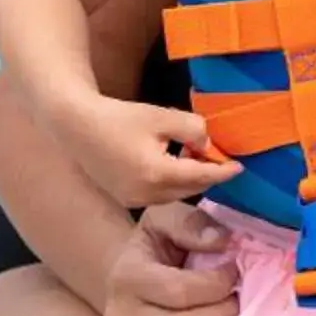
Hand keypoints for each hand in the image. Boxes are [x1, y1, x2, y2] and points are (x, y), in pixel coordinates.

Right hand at [64, 96, 241, 211]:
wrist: (75, 126)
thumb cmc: (118, 117)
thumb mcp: (161, 116)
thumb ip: (193, 128)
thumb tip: (209, 142)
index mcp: (157, 173)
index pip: (201, 176)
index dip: (223, 171)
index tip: (240, 167)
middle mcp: (147, 193)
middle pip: (190, 188)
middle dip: (207, 174)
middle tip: (220, 158)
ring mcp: (134, 200)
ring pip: (175, 193)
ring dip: (189, 179)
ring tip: (197, 158)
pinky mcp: (126, 199)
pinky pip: (159, 194)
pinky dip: (171, 182)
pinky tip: (173, 164)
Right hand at [103, 199, 241, 315]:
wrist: (132, 282)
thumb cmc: (159, 248)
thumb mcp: (166, 218)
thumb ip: (191, 222)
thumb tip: (222, 242)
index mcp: (125, 278)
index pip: (179, 291)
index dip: (218, 283)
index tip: (233, 272)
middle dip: (225, 315)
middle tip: (239, 301)